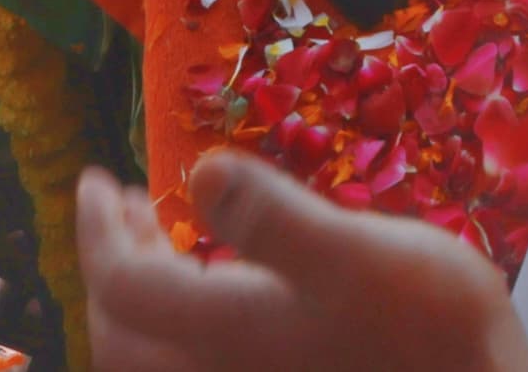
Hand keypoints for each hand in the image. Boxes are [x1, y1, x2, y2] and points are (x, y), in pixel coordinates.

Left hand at [81, 153, 527, 371]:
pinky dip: (181, 328)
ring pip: (154, 360)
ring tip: (161, 241)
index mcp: (226, 334)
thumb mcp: (360, 254)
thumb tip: (200, 174)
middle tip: (125, 206)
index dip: (99, 231)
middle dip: (111, 265)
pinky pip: (194, 366)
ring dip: (142, 299)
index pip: (123, 287)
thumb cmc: (429, 330)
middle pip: (121, 335)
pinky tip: (222, 291)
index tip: (97, 180)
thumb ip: (274, 217)